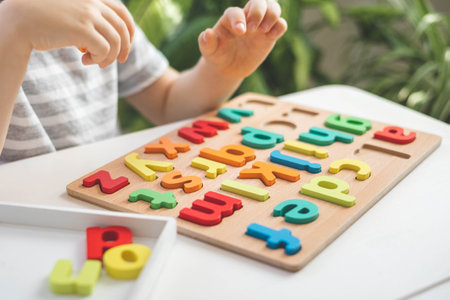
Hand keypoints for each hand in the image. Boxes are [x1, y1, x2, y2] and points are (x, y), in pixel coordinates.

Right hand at [10, 0, 133, 67]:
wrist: (20, 19)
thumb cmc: (41, 19)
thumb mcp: (69, 15)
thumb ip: (87, 23)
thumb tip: (103, 45)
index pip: (121, 10)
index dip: (129, 28)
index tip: (127, 42)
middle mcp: (92, 3)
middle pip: (122, 28)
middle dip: (125, 47)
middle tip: (120, 61)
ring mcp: (88, 16)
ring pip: (116, 41)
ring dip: (110, 57)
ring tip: (96, 63)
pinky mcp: (83, 30)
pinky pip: (105, 50)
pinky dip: (98, 59)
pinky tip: (84, 60)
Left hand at [198, 0, 286, 78]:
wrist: (228, 67)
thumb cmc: (217, 55)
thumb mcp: (209, 52)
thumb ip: (206, 43)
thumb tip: (207, 33)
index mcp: (230, 19)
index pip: (235, 12)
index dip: (238, 19)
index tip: (240, 32)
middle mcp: (246, 17)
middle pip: (258, 1)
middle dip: (258, 11)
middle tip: (253, 29)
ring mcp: (260, 26)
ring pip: (273, 7)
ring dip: (272, 14)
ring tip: (264, 30)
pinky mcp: (270, 36)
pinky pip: (281, 24)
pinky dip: (280, 26)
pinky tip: (272, 36)